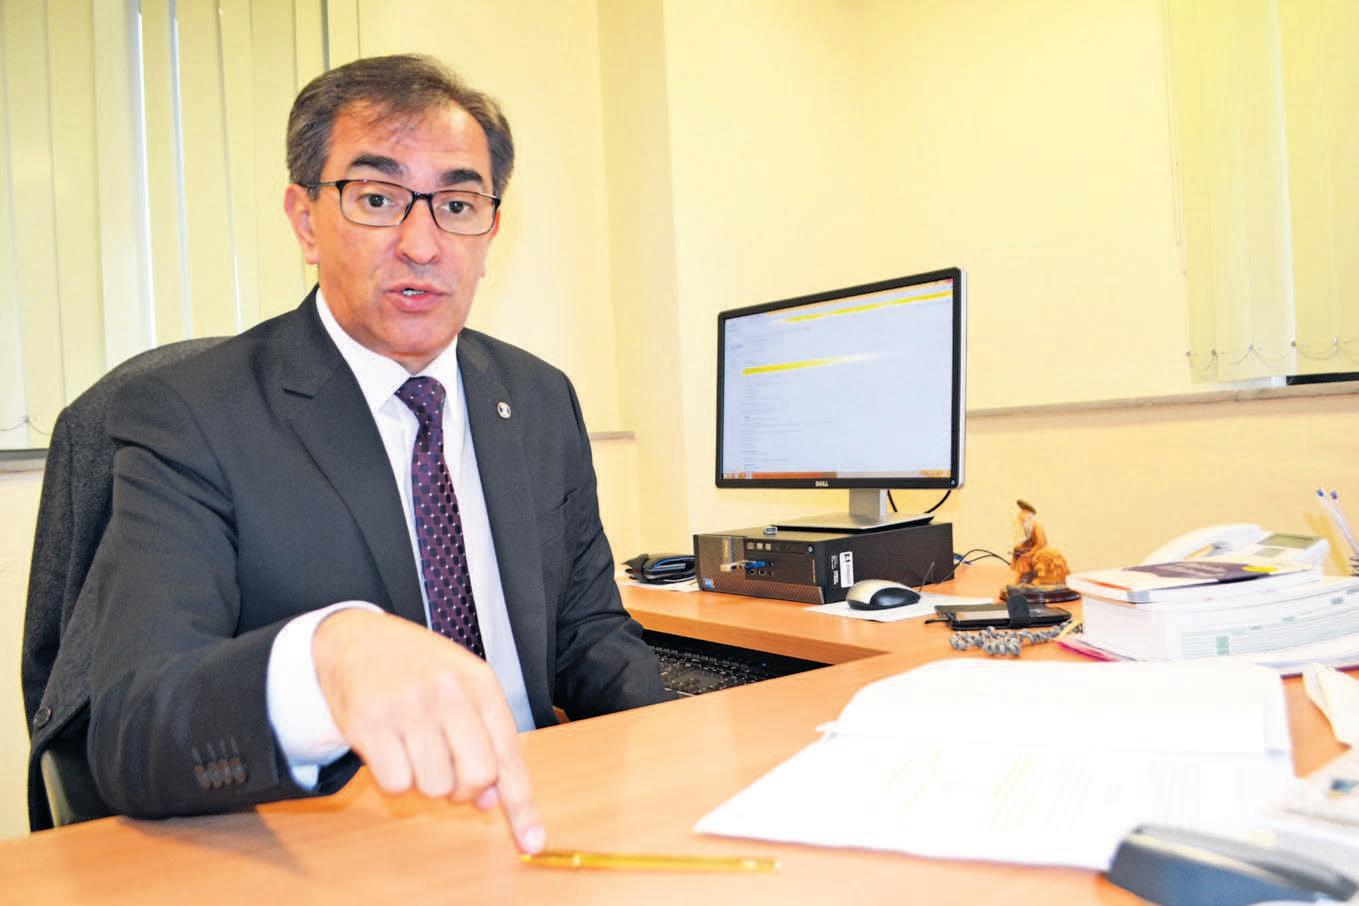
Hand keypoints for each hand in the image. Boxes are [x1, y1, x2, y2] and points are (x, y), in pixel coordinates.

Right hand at [312, 608, 544, 852]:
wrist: (354, 638)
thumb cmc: (416, 669)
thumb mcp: (461, 688)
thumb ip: (484, 739)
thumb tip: (489, 801)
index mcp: (480, 684)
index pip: (509, 755)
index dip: (521, 805)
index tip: (532, 843)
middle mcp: (448, 693)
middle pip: (478, 776)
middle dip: (464, 790)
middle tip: (448, 774)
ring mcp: (409, 707)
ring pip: (435, 786)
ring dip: (425, 782)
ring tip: (414, 751)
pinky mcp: (369, 723)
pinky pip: (396, 783)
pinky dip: (393, 778)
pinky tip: (388, 749)